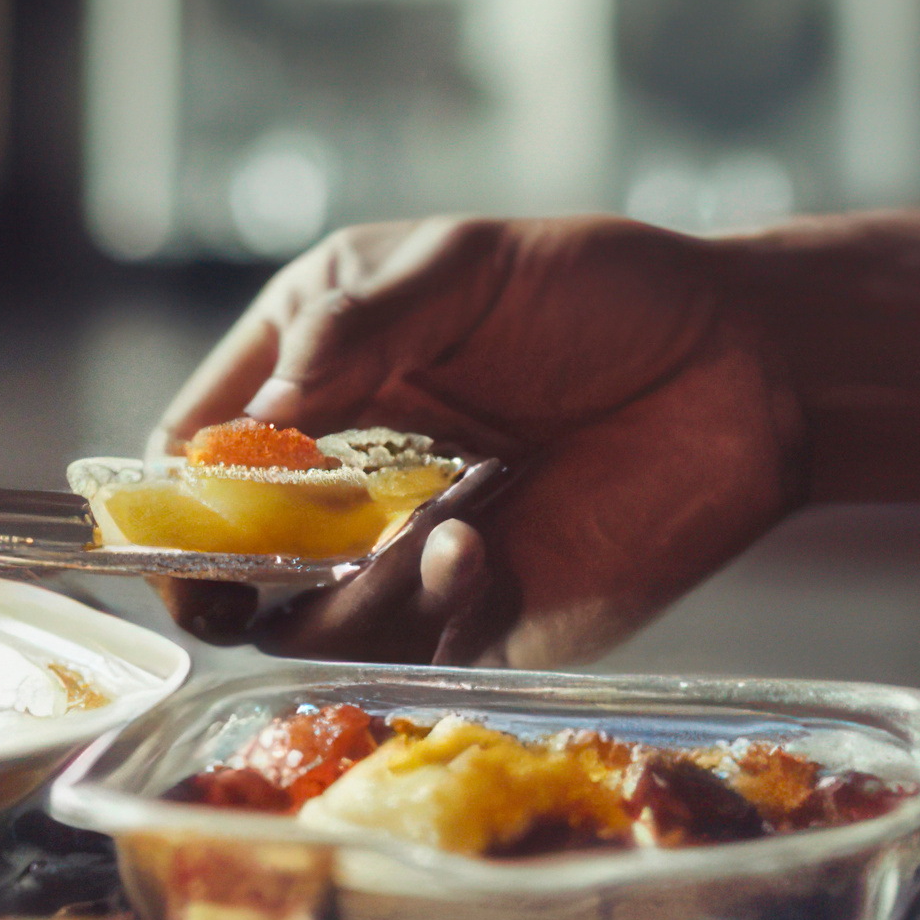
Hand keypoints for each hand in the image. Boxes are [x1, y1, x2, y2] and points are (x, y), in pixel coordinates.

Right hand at [150, 215, 805, 666]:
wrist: (748, 368)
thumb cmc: (605, 292)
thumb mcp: (464, 270)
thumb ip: (353, 330)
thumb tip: (256, 420)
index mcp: (315, 367)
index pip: (192, 446)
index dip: (171, 492)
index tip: (185, 518)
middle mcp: (345, 470)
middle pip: (228, 558)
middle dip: (229, 576)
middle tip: (250, 580)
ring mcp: (405, 551)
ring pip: (308, 621)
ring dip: (343, 591)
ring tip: (430, 527)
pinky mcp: (478, 614)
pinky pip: (412, 649)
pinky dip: (427, 607)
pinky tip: (479, 544)